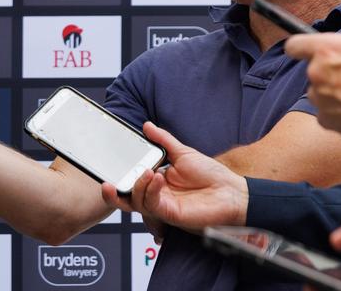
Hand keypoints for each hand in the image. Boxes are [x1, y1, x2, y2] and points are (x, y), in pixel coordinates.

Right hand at [100, 121, 247, 235]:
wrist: (232, 191)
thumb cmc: (211, 175)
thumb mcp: (183, 152)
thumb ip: (162, 140)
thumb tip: (146, 126)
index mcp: (157, 181)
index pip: (131, 181)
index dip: (118, 176)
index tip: (109, 165)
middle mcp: (156, 195)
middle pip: (127, 198)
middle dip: (113, 193)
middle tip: (108, 183)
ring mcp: (162, 206)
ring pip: (136, 202)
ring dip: (137, 186)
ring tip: (147, 171)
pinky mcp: (170, 214)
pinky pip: (152, 204)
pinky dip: (150, 191)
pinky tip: (157, 178)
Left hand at [284, 16, 340, 142]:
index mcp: (326, 50)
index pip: (295, 45)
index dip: (303, 47)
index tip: (312, 50)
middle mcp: (316, 74)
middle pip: (314, 70)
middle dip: (331, 70)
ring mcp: (320, 99)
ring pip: (321, 92)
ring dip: (335, 91)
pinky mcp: (328, 122)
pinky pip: (329, 113)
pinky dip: (340, 112)